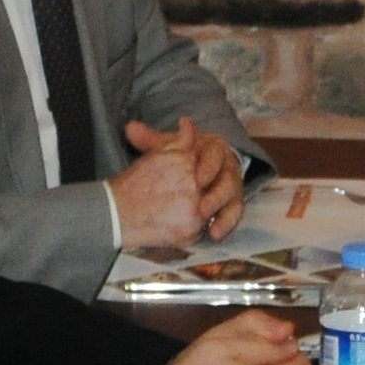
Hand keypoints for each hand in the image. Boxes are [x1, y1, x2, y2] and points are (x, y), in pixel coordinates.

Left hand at [125, 117, 245, 242]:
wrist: (203, 167)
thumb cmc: (185, 156)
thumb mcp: (169, 146)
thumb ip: (151, 140)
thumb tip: (130, 128)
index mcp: (215, 148)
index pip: (215, 154)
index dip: (208, 167)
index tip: (198, 179)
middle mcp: (228, 167)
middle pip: (228, 181)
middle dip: (217, 196)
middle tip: (202, 210)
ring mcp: (233, 187)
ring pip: (234, 200)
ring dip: (224, 215)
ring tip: (210, 229)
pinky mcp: (233, 204)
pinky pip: (233, 215)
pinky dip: (225, 225)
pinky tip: (214, 235)